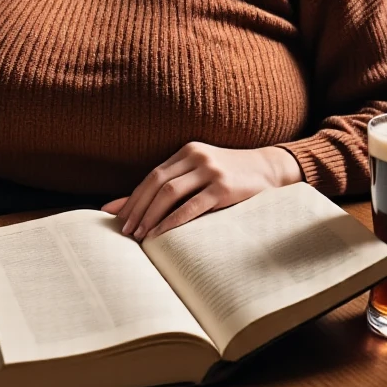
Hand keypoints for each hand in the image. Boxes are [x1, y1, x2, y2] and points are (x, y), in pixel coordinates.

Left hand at [101, 143, 302, 240]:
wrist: (270, 170)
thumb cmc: (230, 177)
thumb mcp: (200, 174)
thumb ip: (170, 185)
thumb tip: (123, 205)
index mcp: (187, 151)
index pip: (152, 175)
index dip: (133, 197)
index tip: (116, 218)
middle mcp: (196, 156)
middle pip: (156, 182)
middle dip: (137, 207)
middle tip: (124, 231)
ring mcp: (210, 170)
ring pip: (170, 192)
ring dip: (150, 215)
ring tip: (140, 235)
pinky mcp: (224, 187)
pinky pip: (192, 206)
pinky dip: (173, 221)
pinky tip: (161, 234)